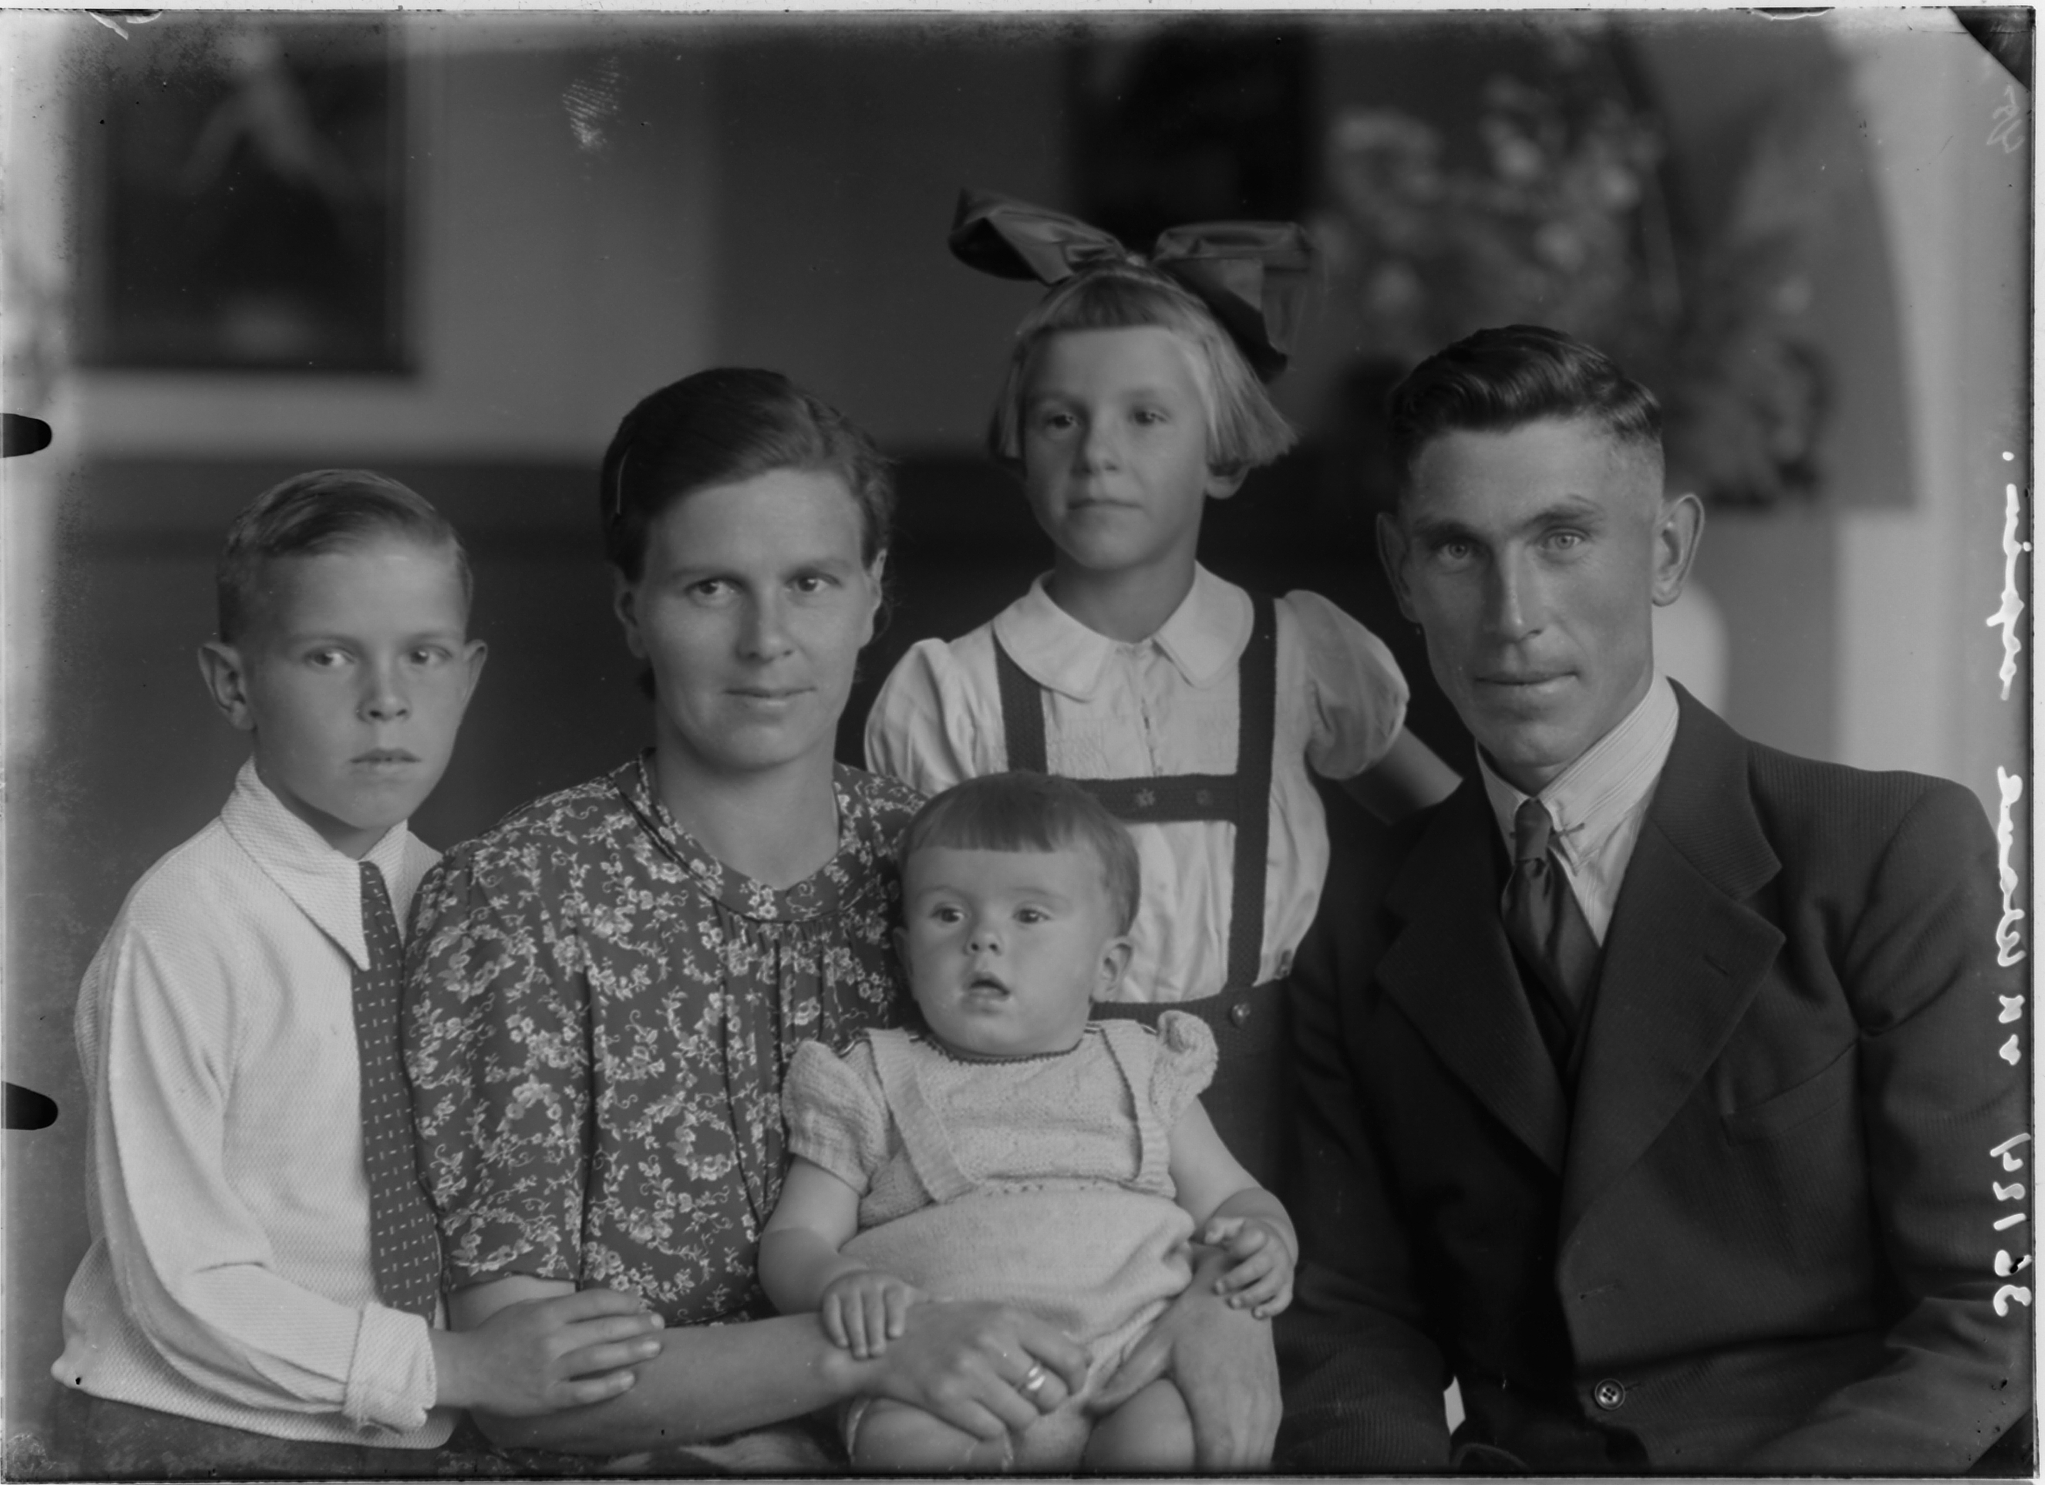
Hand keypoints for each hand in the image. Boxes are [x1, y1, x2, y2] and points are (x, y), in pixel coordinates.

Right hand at [442, 1286, 665, 1416]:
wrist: (466, 1370)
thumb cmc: (497, 1335)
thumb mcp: (527, 1309)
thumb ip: (560, 1306)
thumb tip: (597, 1304)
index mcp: (547, 1313)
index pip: (595, 1301)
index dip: (622, 1301)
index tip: (638, 1303)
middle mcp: (551, 1339)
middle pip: (604, 1328)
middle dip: (637, 1324)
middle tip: (658, 1324)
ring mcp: (550, 1370)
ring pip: (599, 1358)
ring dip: (632, 1352)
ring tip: (654, 1347)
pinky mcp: (547, 1397)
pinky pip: (584, 1391)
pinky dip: (609, 1385)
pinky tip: (629, 1379)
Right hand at [820, 1270, 924, 1358]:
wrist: (852, 1281)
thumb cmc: (886, 1297)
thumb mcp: (905, 1296)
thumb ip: (925, 1301)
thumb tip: (954, 1303)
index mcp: (891, 1285)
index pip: (894, 1298)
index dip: (895, 1315)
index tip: (895, 1335)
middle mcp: (869, 1283)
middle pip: (872, 1307)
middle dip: (874, 1331)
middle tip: (877, 1353)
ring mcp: (848, 1288)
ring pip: (851, 1311)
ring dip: (855, 1333)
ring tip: (860, 1355)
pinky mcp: (830, 1295)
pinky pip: (831, 1312)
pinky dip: (835, 1328)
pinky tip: (842, 1344)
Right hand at [856, 1298, 1090, 1441]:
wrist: (891, 1340)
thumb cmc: (949, 1327)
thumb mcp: (992, 1315)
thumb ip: (1035, 1334)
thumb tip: (1084, 1358)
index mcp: (1007, 1318)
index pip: (1067, 1357)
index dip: (1076, 1378)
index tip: (1069, 1384)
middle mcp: (991, 1344)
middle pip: (1050, 1393)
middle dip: (1049, 1403)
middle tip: (1035, 1398)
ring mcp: (969, 1374)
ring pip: (1025, 1417)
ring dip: (1021, 1418)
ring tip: (1008, 1407)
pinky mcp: (949, 1401)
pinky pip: (994, 1431)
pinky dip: (993, 1428)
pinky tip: (982, 1413)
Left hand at [1091, 1249, 1277, 1469]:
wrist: (1238, 1289)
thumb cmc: (1193, 1317)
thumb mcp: (1157, 1344)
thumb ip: (1127, 1380)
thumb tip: (1090, 1405)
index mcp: (1216, 1399)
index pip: (1218, 1458)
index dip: (1205, 1476)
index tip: (1184, 1478)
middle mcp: (1247, 1406)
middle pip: (1241, 1464)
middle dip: (1221, 1476)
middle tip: (1193, 1476)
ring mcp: (1264, 1403)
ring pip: (1259, 1455)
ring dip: (1238, 1469)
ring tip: (1208, 1472)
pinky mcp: (1273, 1399)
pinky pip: (1268, 1440)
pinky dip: (1254, 1456)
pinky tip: (1233, 1463)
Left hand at [1201, 1215, 1295, 1318]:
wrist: (1272, 1243)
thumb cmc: (1243, 1236)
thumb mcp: (1232, 1226)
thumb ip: (1216, 1227)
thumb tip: (1209, 1239)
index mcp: (1262, 1234)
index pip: (1254, 1239)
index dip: (1238, 1248)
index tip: (1224, 1256)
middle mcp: (1276, 1251)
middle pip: (1260, 1266)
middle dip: (1238, 1278)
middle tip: (1217, 1288)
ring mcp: (1284, 1270)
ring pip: (1272, 1285)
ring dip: (1252, 1296)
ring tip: (1232, 1304)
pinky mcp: (1287, 1286)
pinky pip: (1284, 1300)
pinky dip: (1272, 1308)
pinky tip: (1255, 1314)